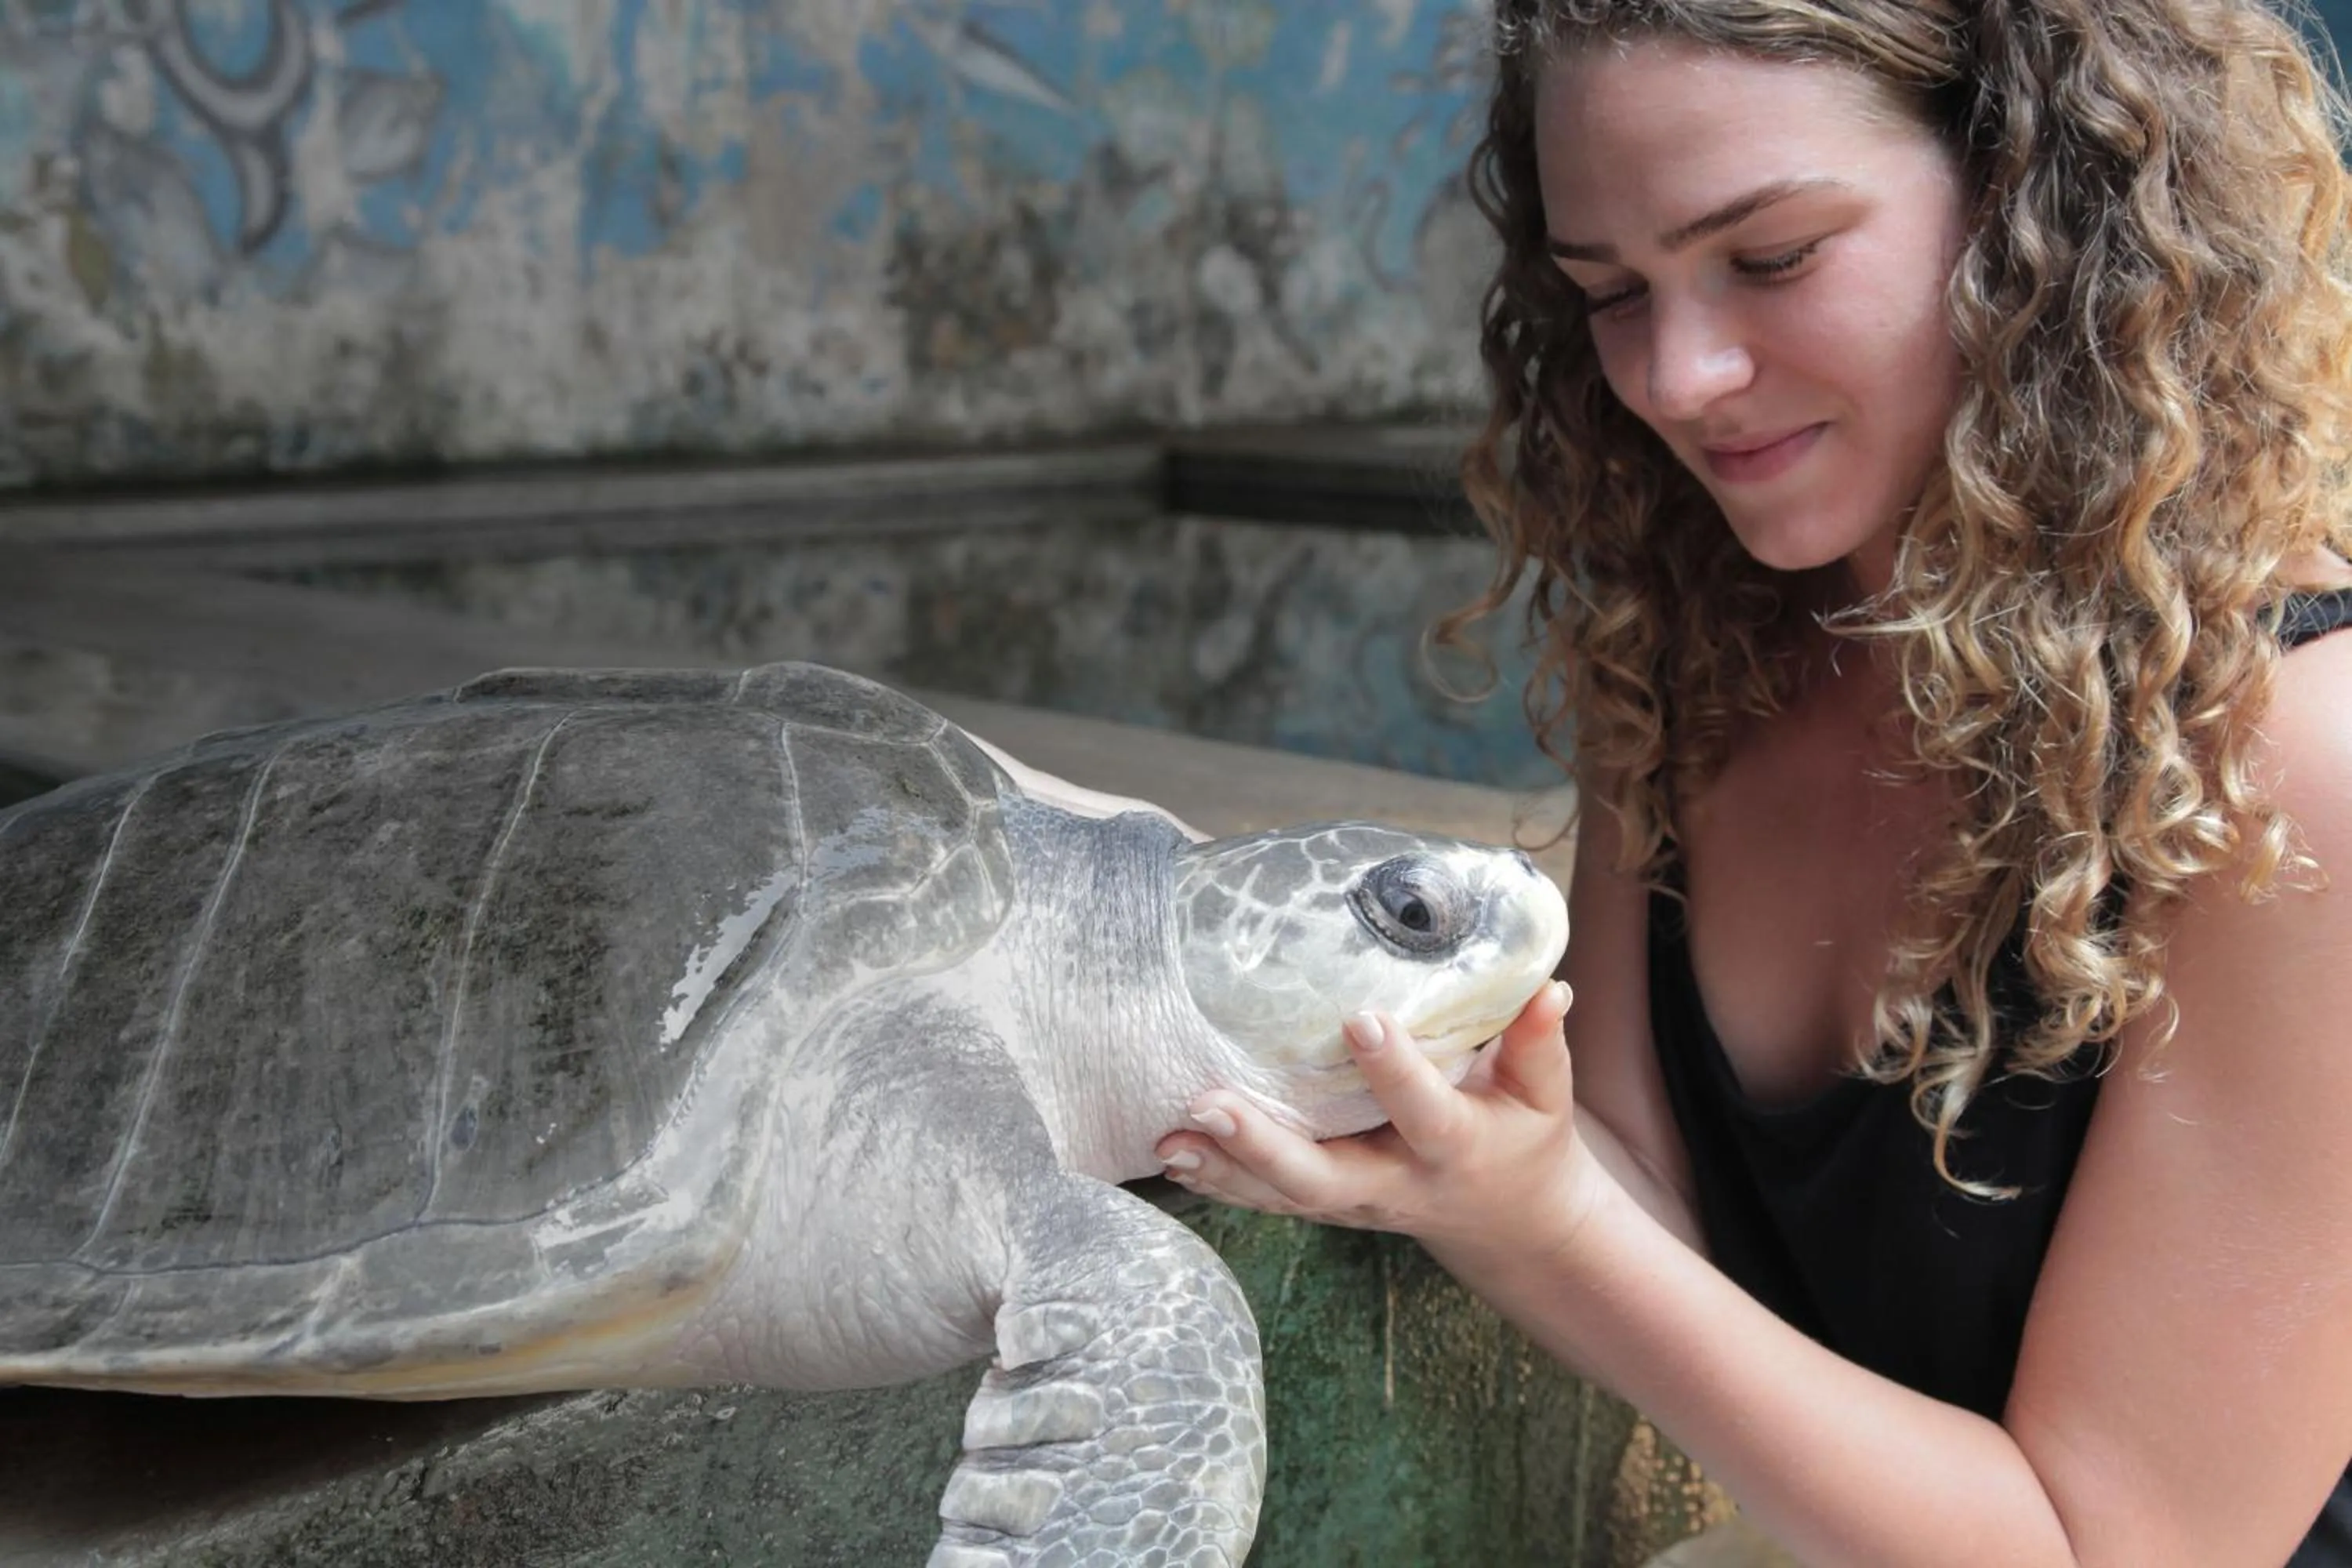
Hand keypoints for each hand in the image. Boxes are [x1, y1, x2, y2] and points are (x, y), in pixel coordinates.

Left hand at [1154, 981, 1607, 1262]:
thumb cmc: (1523, 1138)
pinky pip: (1267, 1200)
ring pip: (1282, 1197)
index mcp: (1453, 1149)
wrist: (1510, 1223)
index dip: (1393, 1070)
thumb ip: (1538, 1042)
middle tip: (1211, 1103)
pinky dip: (1219, 1181)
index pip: (1422, 1111)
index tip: (1359, 1019)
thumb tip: (1550, 985)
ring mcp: (1353, 1204)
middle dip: (1263, 1146)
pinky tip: (1171, 1156)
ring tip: (1170, 1138)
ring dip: (1223, 1169)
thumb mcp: (1544, 1095)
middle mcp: (1394, 1185)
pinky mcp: (1326, 1207)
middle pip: (1323, 1178)